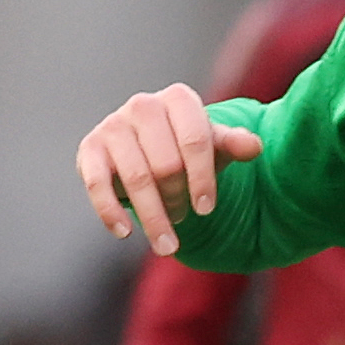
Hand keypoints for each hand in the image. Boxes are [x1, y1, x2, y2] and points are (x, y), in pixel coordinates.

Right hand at [74, 84, 262, 255]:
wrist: (144, 147)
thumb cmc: (185, 147)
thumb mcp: (213, 146)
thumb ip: (233, 145)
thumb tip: (255, 147)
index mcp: (178, 98)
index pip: (195, 141)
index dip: (203, 179)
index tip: (207, 209)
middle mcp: (143, 104)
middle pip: (166, 165)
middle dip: (177, 198)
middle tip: (183, 216)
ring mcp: (113, 125)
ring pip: (137, 179)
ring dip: (153, 218)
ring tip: (166, 245)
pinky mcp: (89, 149)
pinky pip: (97, 184)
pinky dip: (110, 212)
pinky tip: (124, 234)